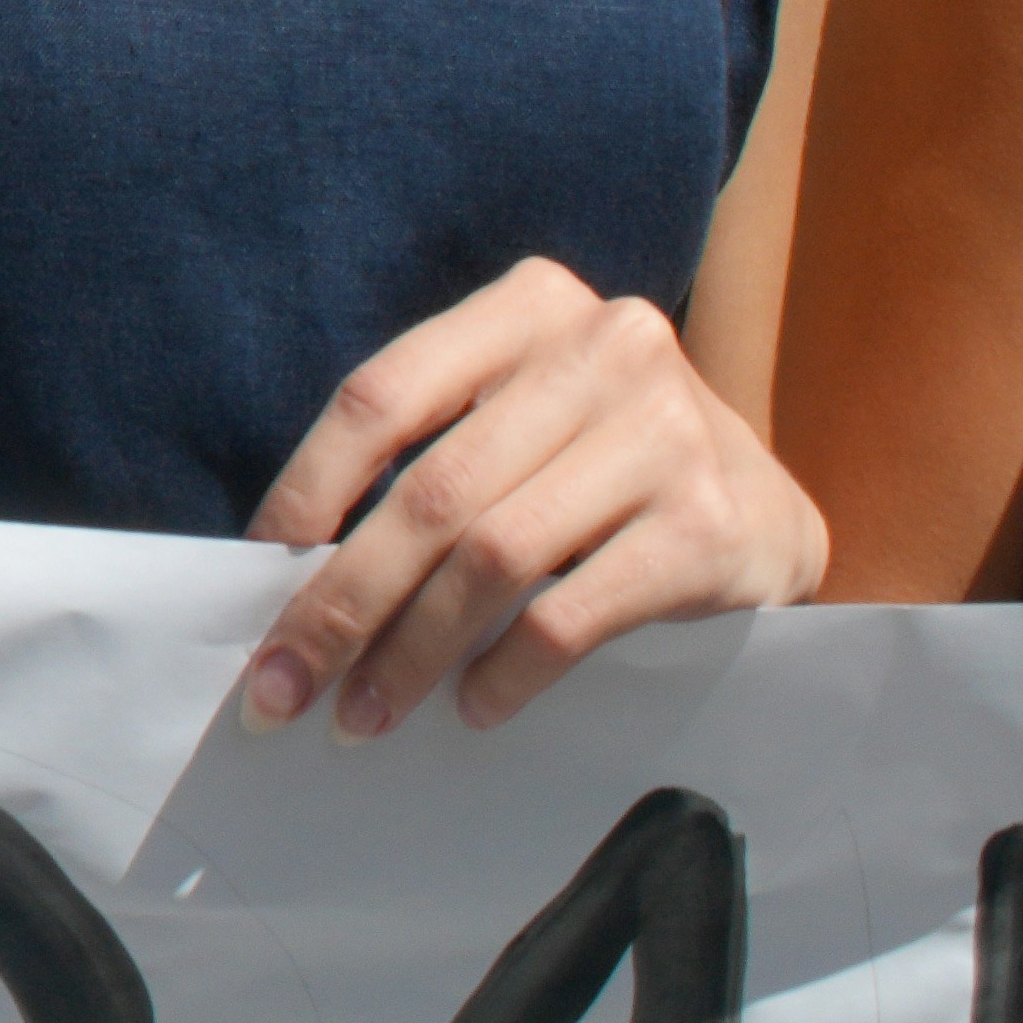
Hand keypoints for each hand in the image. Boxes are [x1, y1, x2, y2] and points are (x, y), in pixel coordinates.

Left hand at [239, 258, 824, 735]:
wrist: (769, 514)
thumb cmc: (602, 473)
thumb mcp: (521, 423)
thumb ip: (428, 460)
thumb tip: (284, 575)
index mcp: (532, 307)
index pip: (382, 395)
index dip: (304, 491)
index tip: (253, 573)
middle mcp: (606, 349)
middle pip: (431, 491)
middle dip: (339, 602)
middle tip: (281, 685)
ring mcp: (668, 433)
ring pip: (492, 558)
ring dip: (410, 652)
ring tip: (362, 714)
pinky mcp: (712, 525)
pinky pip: (570, 613)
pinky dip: (504, 671)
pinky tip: (472, 707)